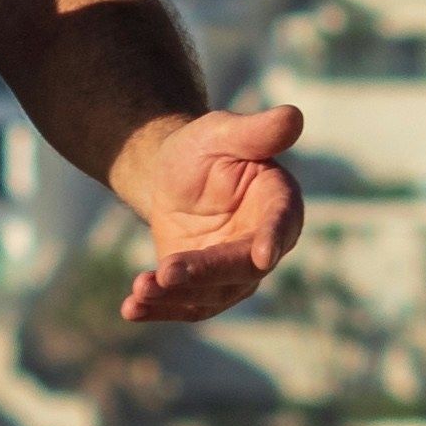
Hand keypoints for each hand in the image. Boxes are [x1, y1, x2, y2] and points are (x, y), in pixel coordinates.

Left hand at [113, 102, 303, 322]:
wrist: (171, 176)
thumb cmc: (204, 148)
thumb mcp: (221, 132)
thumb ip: (255, 131)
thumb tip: (294, 116)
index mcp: (278, 201)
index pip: (282, 221)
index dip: (274, 237)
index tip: (263, 257)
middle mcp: (265, 245)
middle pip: (242, 267)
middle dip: (205, 273)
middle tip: (167, 271)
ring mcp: (236, 274)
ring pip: (212, 294)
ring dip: (176, 295)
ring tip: (140, 289)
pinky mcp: (205, 290)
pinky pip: (186, 306)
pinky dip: (159, 310)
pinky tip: (131, 308)